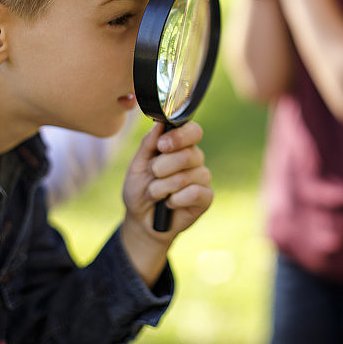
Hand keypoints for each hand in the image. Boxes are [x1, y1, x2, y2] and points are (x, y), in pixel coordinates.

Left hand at [122, 122, 211, 239]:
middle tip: (152, 176)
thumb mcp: (137, 165)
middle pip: (187, 154)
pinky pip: (194, 193)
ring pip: (186, 177)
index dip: (179, 137)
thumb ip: (148, 143)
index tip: (162, 146)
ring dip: (162, 188)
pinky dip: (175, 200)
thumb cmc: (140, 189)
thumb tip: (160, 123)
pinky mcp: (206, 197)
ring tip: (156, 194)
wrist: (141, 220)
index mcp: (180, 146)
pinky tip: (170, 203)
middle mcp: (195, 159)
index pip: (193, 130)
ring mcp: (202, 178)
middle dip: (162, 168)